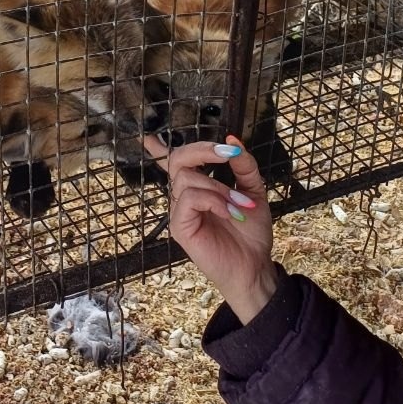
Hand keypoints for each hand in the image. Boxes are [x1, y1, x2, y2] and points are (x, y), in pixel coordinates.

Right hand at [144, 134, 279, 323]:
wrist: (255, 266)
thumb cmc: (251, 232)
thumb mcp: (253, 191)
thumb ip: (244, 166)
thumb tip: (233, 140)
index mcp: (198, 186)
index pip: (173, 163)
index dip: (158, 149)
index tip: (147, 137)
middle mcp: (184, 196)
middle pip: (178, 159)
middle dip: (202, 151)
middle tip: (226, 153)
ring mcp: (179, 211)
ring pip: (187, 177)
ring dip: (218, 187)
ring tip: (240, 206)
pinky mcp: (179, 226)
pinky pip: (190, 198)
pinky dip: (213, 200)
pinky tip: (229, 213)